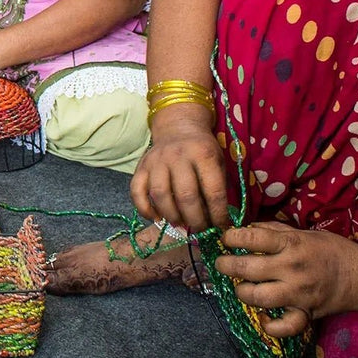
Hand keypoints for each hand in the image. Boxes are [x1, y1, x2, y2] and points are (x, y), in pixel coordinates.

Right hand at [130, 106, 230, 232]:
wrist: (178, 128)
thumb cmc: (202, 151)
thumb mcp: (218, 162)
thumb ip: (218, 188)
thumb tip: (218, 222)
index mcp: (203, 154)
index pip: (213, 191)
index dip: (218, 214)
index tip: (221, 227)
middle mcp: (178, 156)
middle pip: (186, 196)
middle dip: (195, 220)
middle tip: (200, 230)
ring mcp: (156, 161)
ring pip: (160, 195)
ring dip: (172, 216)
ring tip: (181, 225)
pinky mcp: (141, 166)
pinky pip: (137, 191)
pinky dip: (144, 209)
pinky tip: (156, 218)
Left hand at [214, 222, 357, 337]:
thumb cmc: (331, 250)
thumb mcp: (304, 232)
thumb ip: (274, 230)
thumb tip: (246, 230)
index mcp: (292, 244)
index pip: (251, 238)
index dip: (231, 237)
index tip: (225, 238)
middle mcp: (291, 269)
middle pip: (247, 269)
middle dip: (225, 265)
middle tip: (220, 263)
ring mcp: (298, 294)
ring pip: (258, 297)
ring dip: (242, 292)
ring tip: (240, 286)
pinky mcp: (306, 314)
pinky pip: (284, 326)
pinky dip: (270, 326)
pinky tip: (263, 318)